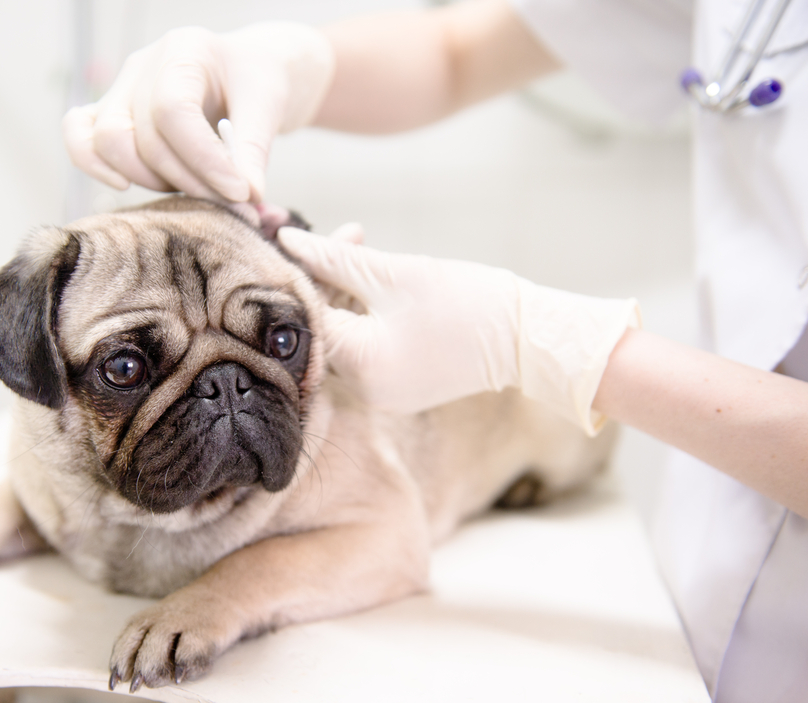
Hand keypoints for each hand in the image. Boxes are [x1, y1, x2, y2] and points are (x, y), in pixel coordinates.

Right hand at [63, 23, 334, 201]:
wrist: (242, 75)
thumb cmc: (254, 82)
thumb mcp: (268, 106)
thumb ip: (255, 150)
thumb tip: (249, 197)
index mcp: (183, 51)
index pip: (174, 111)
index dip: (204, 159)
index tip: (240, 192)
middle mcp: (142, 66)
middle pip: (143, 137)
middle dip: (188, 180)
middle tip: (229, 202)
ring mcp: (119, 89)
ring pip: (109, 143)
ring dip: (152, 180)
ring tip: (196, 189)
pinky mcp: (108, 113)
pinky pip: (79, 136)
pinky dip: (94, 165)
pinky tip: (124, 186)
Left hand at [277, 226, 639, 433]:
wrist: (531, 338)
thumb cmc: (470, 301)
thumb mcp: (396, 272)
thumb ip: (334, 259)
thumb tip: (286, 240)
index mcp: (361, 365)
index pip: (305, 316)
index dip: (292, 270)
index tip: (283, 232)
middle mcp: (363, 390)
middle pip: (318, 328)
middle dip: (315, 277)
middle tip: (317, 232)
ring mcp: (379, 393)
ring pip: (338, 335)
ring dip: (338, 291)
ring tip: (351, 243)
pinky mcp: (393, 386)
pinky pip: (360, 347)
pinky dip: (358, 312)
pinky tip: (364, 273)